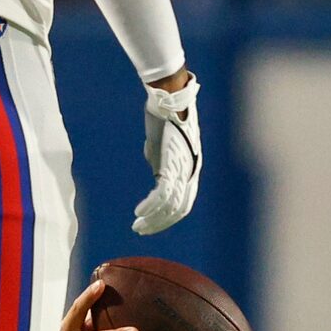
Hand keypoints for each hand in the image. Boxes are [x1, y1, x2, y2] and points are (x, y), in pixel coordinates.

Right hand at [134, 73, 202, 233]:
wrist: (171, 100)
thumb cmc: (167, 118)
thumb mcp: (166, 146)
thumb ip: (163, 162)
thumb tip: (156, 172)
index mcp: (192, 169)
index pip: (185, 203)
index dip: (170, 217)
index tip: (154, 223)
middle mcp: (190, 172)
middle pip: (179, 209)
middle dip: (161, 223)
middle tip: (142, 230)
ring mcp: (182, 169)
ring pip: (170, 205)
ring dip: (153, 219)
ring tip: (138, 226)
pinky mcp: (170, 164)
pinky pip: (162, 193)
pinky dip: (150, 206)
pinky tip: (139, 212)